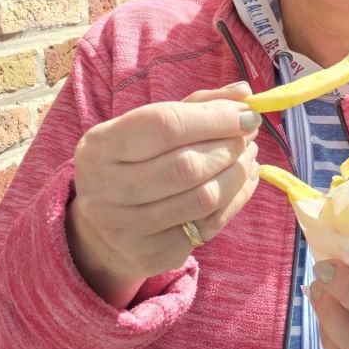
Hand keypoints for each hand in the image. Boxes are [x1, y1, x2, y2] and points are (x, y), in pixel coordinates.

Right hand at [67, 82, 260, 307]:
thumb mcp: (150, 127)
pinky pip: (209, 225)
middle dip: (229, 147)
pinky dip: (236, 199)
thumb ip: (197, 105)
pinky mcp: (152, 255)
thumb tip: (244, 93)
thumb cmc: (135, 162)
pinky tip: (243, 181)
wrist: (104, 229)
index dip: (214, 118)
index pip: (165, 125)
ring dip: (238, 173)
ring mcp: (127, 228)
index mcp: (100, 146)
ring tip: (248, 156)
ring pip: (203, 198)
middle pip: (187, 166)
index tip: (247, 114)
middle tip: (248, 136)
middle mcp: (106, 189)